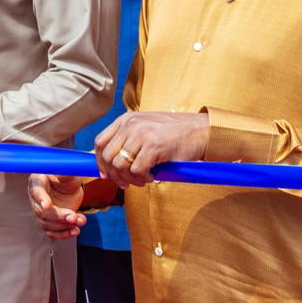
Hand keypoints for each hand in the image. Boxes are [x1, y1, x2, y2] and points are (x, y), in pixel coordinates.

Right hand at [28, 174, 87, 238]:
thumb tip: (66, 170)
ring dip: (64, 225)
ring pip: (47, 224)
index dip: (41, 199)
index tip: (47, 205)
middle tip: (73, 216)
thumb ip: (66, 173)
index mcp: (38, 182)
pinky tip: (75, 230)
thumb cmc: (66, 178)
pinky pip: (51, 232)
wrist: (70, 188)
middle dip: (59, 216)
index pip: (37, 192)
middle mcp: (36, 198)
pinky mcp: (49, 222)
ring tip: (80, 220)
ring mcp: (42, 211)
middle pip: (42, 212)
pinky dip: (63, 234)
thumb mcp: (68, 173)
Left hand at [94, 111, 209, 188]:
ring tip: (141, 180)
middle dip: (113, 175)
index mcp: (126, 119)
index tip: (107, 174)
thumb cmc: (175, 134)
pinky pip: (136, 171)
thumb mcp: (146, 129)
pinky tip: (152, 177)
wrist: (201, 131)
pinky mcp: (154, 146)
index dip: (100, 162)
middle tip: (125, 183)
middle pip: (107, 156)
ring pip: (119, 165)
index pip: (100, 142)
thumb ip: (128, 140)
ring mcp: (142, 134)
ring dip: (128, 179)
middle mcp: (131, 125)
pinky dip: (142, 179)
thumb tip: (109, 164)